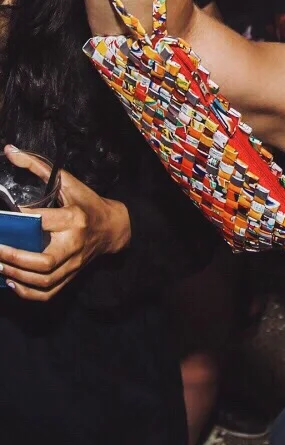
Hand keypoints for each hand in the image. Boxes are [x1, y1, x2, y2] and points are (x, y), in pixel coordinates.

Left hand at [0, 147, 129, 300]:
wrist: (114, 227)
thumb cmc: (87, 203)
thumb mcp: (67, 182)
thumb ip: (38, 167)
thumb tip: (9, 151)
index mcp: (75, 218)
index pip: (42, 221)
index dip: (19, 220)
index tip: (3, 217)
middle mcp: (74, 244)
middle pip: (43, 262)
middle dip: (14, 259)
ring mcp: (74, 264)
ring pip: (43, 281)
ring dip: (16, 276)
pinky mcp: (71, 276)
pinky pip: (48, 293)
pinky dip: (27, 292)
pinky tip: (11, 282)